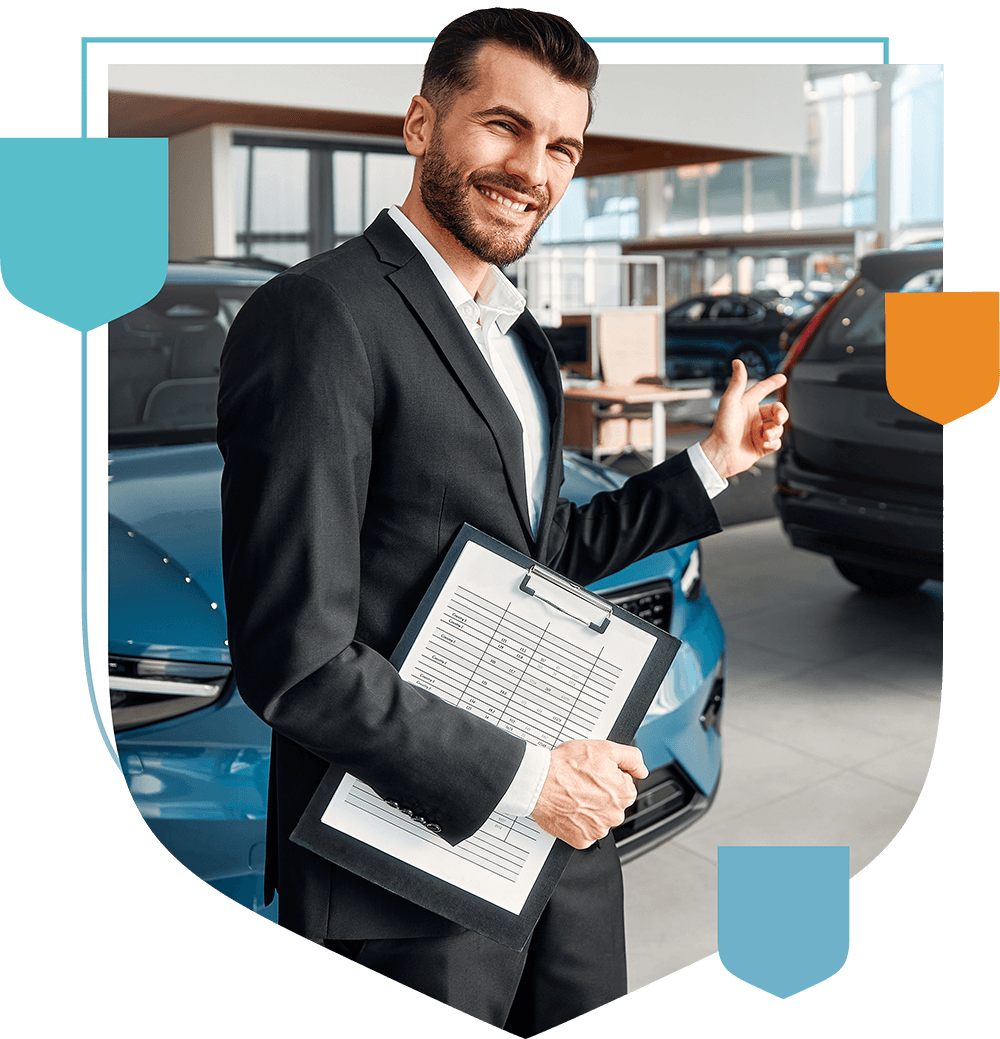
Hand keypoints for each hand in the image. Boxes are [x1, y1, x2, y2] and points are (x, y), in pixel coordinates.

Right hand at [530, 740, 647, 848]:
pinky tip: (570, 808)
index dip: (609, 776)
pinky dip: (578, 822)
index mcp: (624, 794)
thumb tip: (642, 770)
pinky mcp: (581, 839)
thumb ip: (631, 758)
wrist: (540, 782)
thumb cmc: (567, 765)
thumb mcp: (605, 749)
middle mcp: (615, 815)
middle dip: (601, 794)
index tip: (595, 773)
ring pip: (599, 818)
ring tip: (574, 794)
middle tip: (583, 782)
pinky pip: (584, 831)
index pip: (624, 785)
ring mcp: (598, 830)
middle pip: (613, 803)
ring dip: (590, 808)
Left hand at [700, 359, 788, 479]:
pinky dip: (773, 443)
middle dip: (781, 413)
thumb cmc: (722, 429)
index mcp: (745, 405)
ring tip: (765, 435)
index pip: (761, 390)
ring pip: (778, 427)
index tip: (782, 378)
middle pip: (776, 410)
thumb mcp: (730, 402)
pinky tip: (764, 444)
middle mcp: (752, 418)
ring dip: (775, 431)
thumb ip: (737, 382)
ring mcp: (757, 433)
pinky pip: (776, 443)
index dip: (772, 383)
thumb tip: (737, 362)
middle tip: (778, 419)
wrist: (722, 455)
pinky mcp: (760, 447)